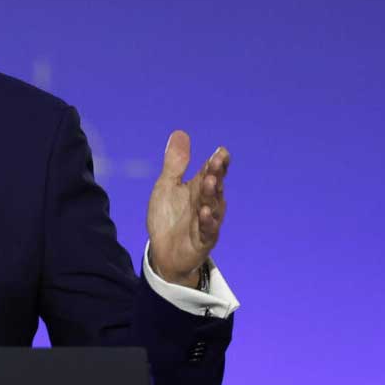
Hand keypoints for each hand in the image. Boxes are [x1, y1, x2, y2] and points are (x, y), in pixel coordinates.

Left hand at [146, 131, 229, 286]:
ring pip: (214, 206)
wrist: (163, 251)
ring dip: (213, 194)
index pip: (210, 171)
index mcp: (199, 188)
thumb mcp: (167, 186)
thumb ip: (175, 163)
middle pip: (214, 186)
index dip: (216, 162)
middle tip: (217, 161)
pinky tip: (205, 212)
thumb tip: (180, 133)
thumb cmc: (168, 217)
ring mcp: (207, 222)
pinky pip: (208, 230)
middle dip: (217, 173)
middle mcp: (207, 203)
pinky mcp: (203, 240)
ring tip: (211, 181)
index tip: (221, 151)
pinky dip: (207, 221)